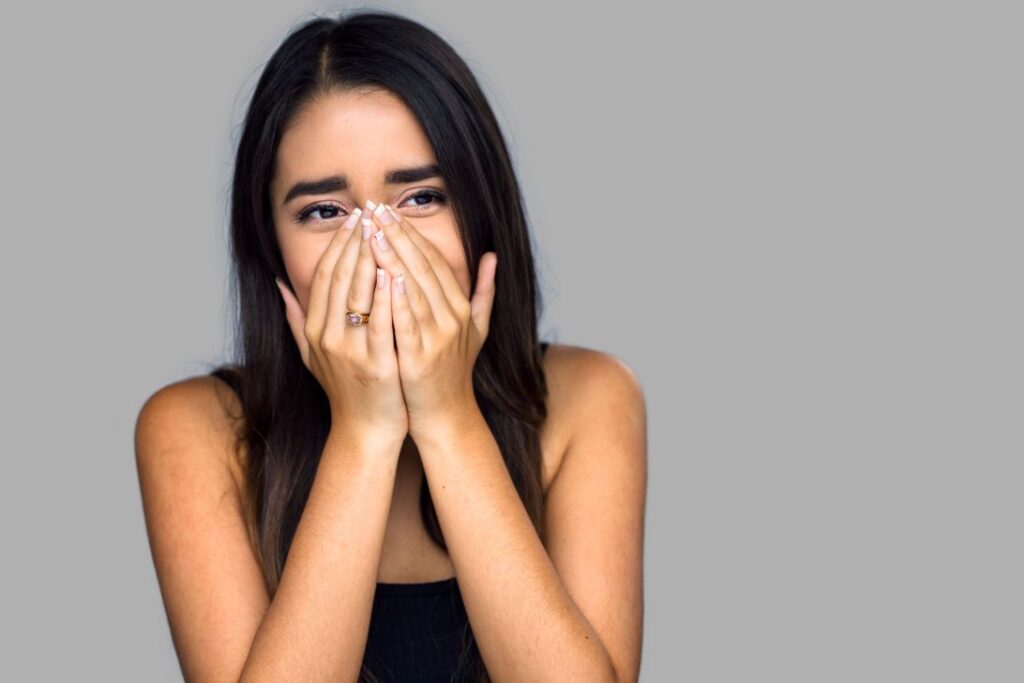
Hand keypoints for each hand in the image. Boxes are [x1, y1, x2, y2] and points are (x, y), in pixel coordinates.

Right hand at [275, 205, 407, 446]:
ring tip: (382, 229)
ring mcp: (350, 352)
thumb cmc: (345, 389)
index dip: (338, 244)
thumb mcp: (311, 354)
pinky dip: (387, 297)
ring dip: (370, 259)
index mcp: (314, 330)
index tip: (353, 219)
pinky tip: (395, 273)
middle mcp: (327, 337)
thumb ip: (295, 317)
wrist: (366, 430)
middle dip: (355, 242)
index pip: (325, 275)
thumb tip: (278, 283)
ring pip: (358, 295)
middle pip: (340, 278)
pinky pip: (381, 324)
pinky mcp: (376, 365)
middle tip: (369, 212)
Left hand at [365, 203, 497, 438]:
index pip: (435, 261)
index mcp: (461, 307)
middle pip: (422, 267)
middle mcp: (453, 318)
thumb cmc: (453, 371)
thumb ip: (484, 291)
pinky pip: (405, 320)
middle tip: (374, 210)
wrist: (446, 414)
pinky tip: (380, 274)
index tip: (390, 211)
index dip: (412, 234)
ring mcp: (438, 337)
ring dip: (391, 256)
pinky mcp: (420, 357)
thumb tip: (494, 256)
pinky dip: (394, 297)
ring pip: (412, 287)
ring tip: (371, 231)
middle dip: (397, 235)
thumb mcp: (477, 329)